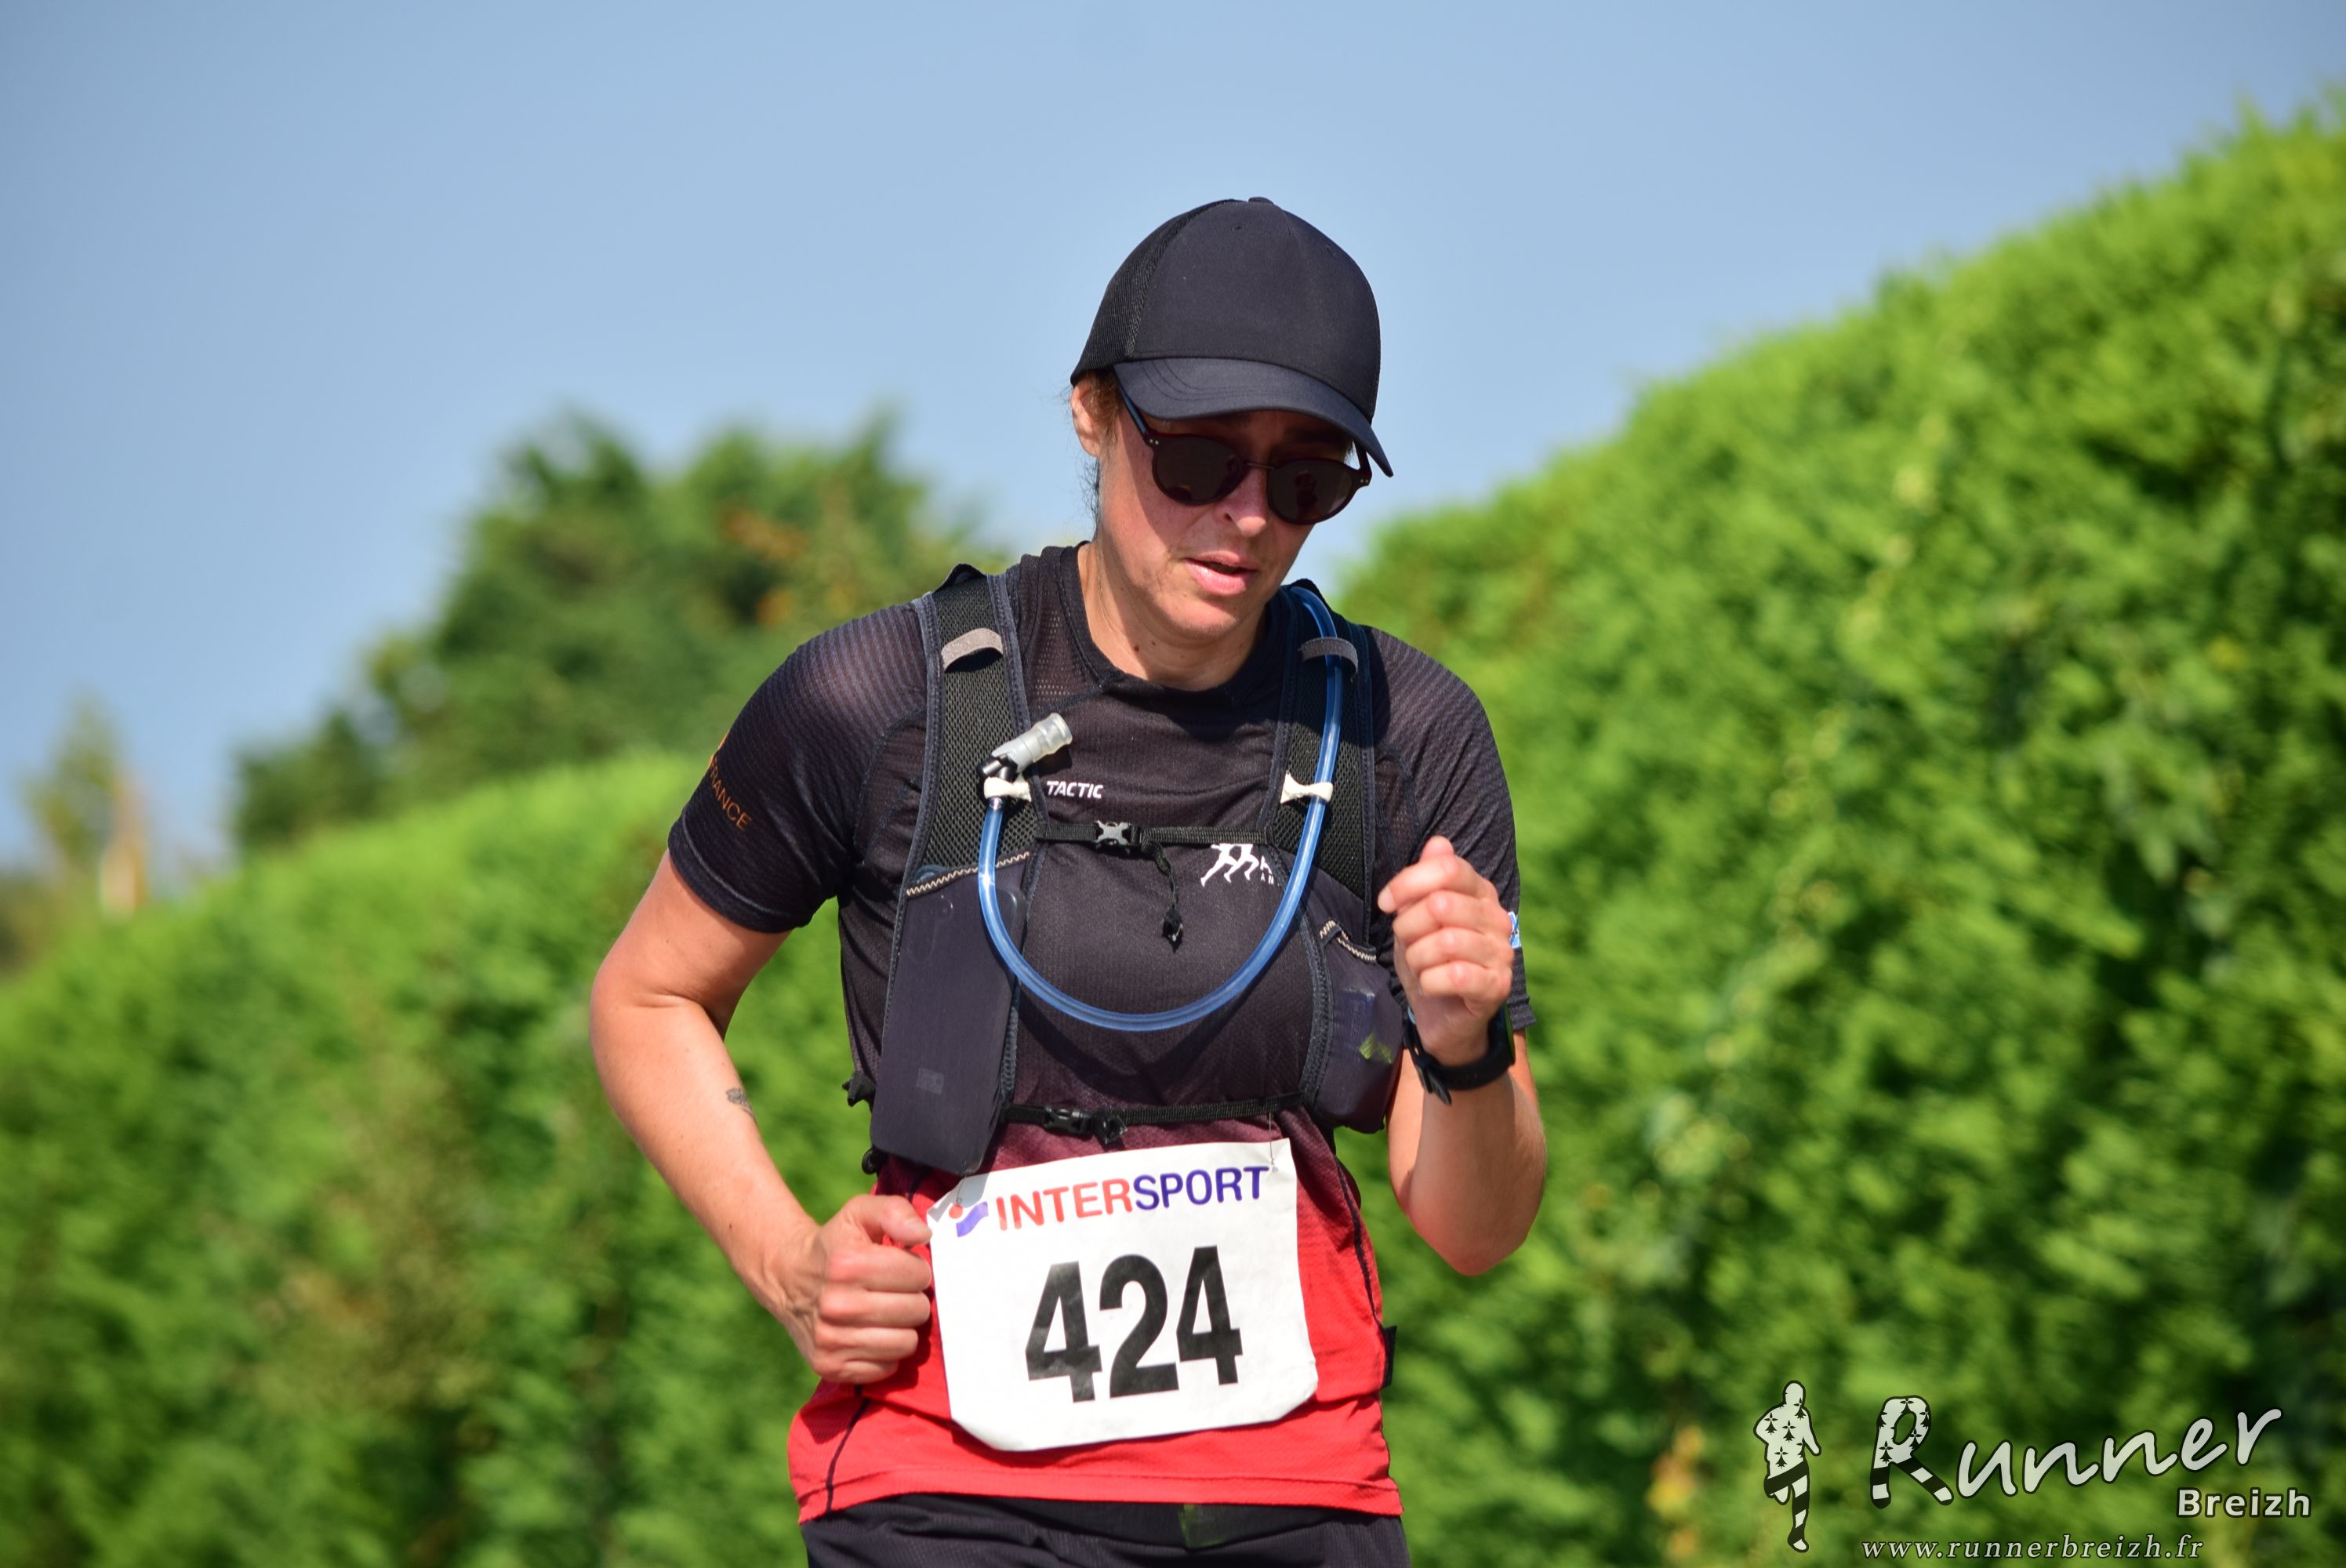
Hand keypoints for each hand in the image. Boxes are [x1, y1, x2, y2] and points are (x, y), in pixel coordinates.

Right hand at [755, 1193, 932, 1383]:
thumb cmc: (836, 1244)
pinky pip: (886, 1367)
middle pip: (916, 1311)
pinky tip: (870, 1333)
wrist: (787, 1277)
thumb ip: (895, 1212)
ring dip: (902, 1327)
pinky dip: (885, 1352)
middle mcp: (835, 1305)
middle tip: (894, 1291)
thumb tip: (923, 1235)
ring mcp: (829, 1339)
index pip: (918, 1275)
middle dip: (912, 1298)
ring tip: (885, 1312)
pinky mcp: (828, 1366)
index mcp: (847, 1265)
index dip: (916, 1269)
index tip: (900, 1267)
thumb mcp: (860, 1214)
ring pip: (905, 1343)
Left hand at [1376, 835, 1513, 1067]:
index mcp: (1481, 893)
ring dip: (1417, 957)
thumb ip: (1426, 880)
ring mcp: (1502, 953)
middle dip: (1408, 926)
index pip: (1448, 868)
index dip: (1408, 882)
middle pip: (1441, 904)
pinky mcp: (1498, 986)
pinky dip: (1429, 981)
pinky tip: (1430, 985)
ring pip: (1444, 941)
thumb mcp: (1417, 917)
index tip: (1386, 903)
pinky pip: (1453, 975)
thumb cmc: (1429, 959)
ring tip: (1420, 966)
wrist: (1442, 1015)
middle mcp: (1498, 918)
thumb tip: (1438, 843)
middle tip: (1406, 943)